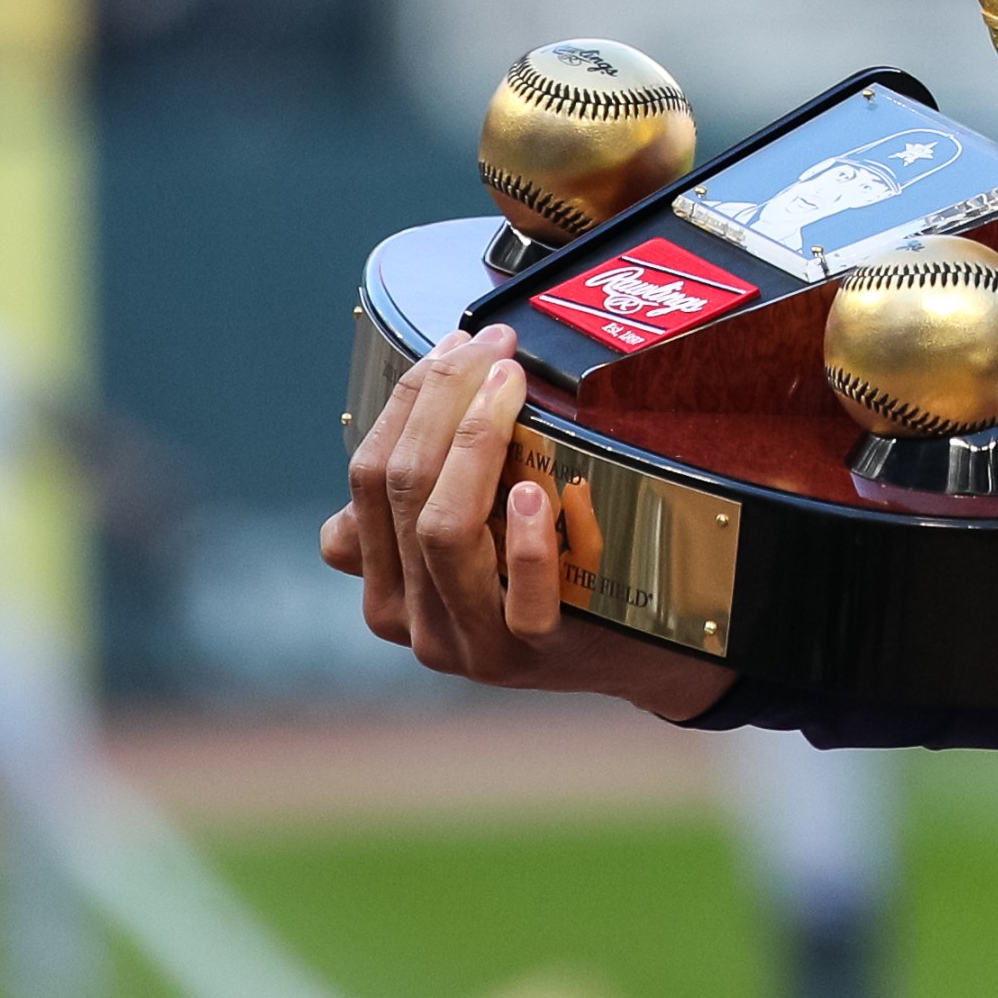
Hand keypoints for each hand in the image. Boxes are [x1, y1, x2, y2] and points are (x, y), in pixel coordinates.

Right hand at [319, 325, 730, 721]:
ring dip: (475, 448)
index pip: (369, 476)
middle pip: (401, 491)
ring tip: (509, 392)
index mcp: (384, 581)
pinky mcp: (534, 655)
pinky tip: (537, 493)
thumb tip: (421, 402)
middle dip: (444, 402)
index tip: (457, 342)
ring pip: (443, 534)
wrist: (628, 652)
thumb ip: (432, 494)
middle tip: (494, 347)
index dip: (410, 400)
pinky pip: (523, 600)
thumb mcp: (477, 538)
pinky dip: (526, 541)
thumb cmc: (548, 576)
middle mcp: (410, 617)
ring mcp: (470, 643)